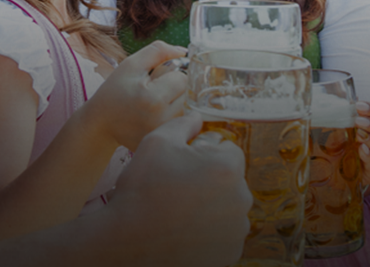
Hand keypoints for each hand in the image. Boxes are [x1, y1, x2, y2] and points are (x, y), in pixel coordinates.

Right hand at [82, 41, 188, 150]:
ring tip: (155, 105)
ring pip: (187, 111)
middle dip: (175, 90)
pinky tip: (155, 117)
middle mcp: (161, 120)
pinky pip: (181, 126)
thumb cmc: (115, 91)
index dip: (169, 75)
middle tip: (154, 92)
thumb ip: (158, 51)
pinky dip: (173, 119)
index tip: (154, 80)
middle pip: (188, 96)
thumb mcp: (131, 64)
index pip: (182, 79)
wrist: (100, 124)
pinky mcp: (164, 143)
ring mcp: (163, 135)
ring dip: (176, 104)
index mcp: (154, 99)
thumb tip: (185, 52)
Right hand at [97, 113, 251, 266]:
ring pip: (229, 206)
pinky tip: (185, 228)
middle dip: (210, 178)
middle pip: (231, 178)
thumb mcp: (157, 141)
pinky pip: (225, 232)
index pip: (228, 149)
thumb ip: (184, 124)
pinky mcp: (230, 252)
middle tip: (179, 186)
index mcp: (227, 167)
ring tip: (180, 209)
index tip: (184, 163)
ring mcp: (237, 229)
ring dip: (212, 204)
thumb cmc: (142, 187)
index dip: (204, 152)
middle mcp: (241, 198)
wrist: (128, 240)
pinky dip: (211, 230)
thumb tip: (198, 118)